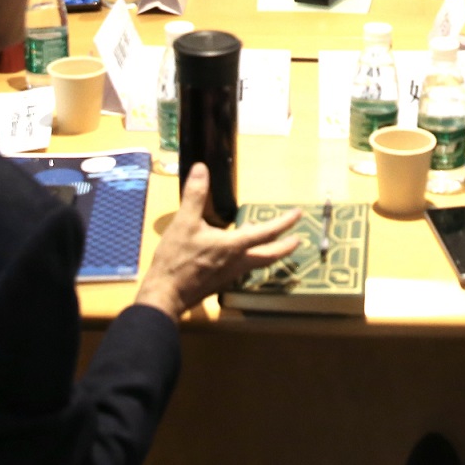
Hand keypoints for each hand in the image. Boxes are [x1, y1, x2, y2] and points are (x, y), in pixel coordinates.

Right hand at [133, 166, 302, 320]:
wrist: (165, 294)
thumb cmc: (176, 259)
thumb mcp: (184, 222)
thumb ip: (195, 195)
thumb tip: (202, 169)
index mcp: (233, 246)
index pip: (266, 232)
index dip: (284, 222)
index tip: (298, 215)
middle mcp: (237, 262)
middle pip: (270, 255)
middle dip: (285, 246)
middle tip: (298, 240)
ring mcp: (230, 275)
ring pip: (257, 263)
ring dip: (268, 252)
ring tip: (269, 241)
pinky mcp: (219, 282)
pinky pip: (242, 269)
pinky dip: (249, 258)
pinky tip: (239, 253)